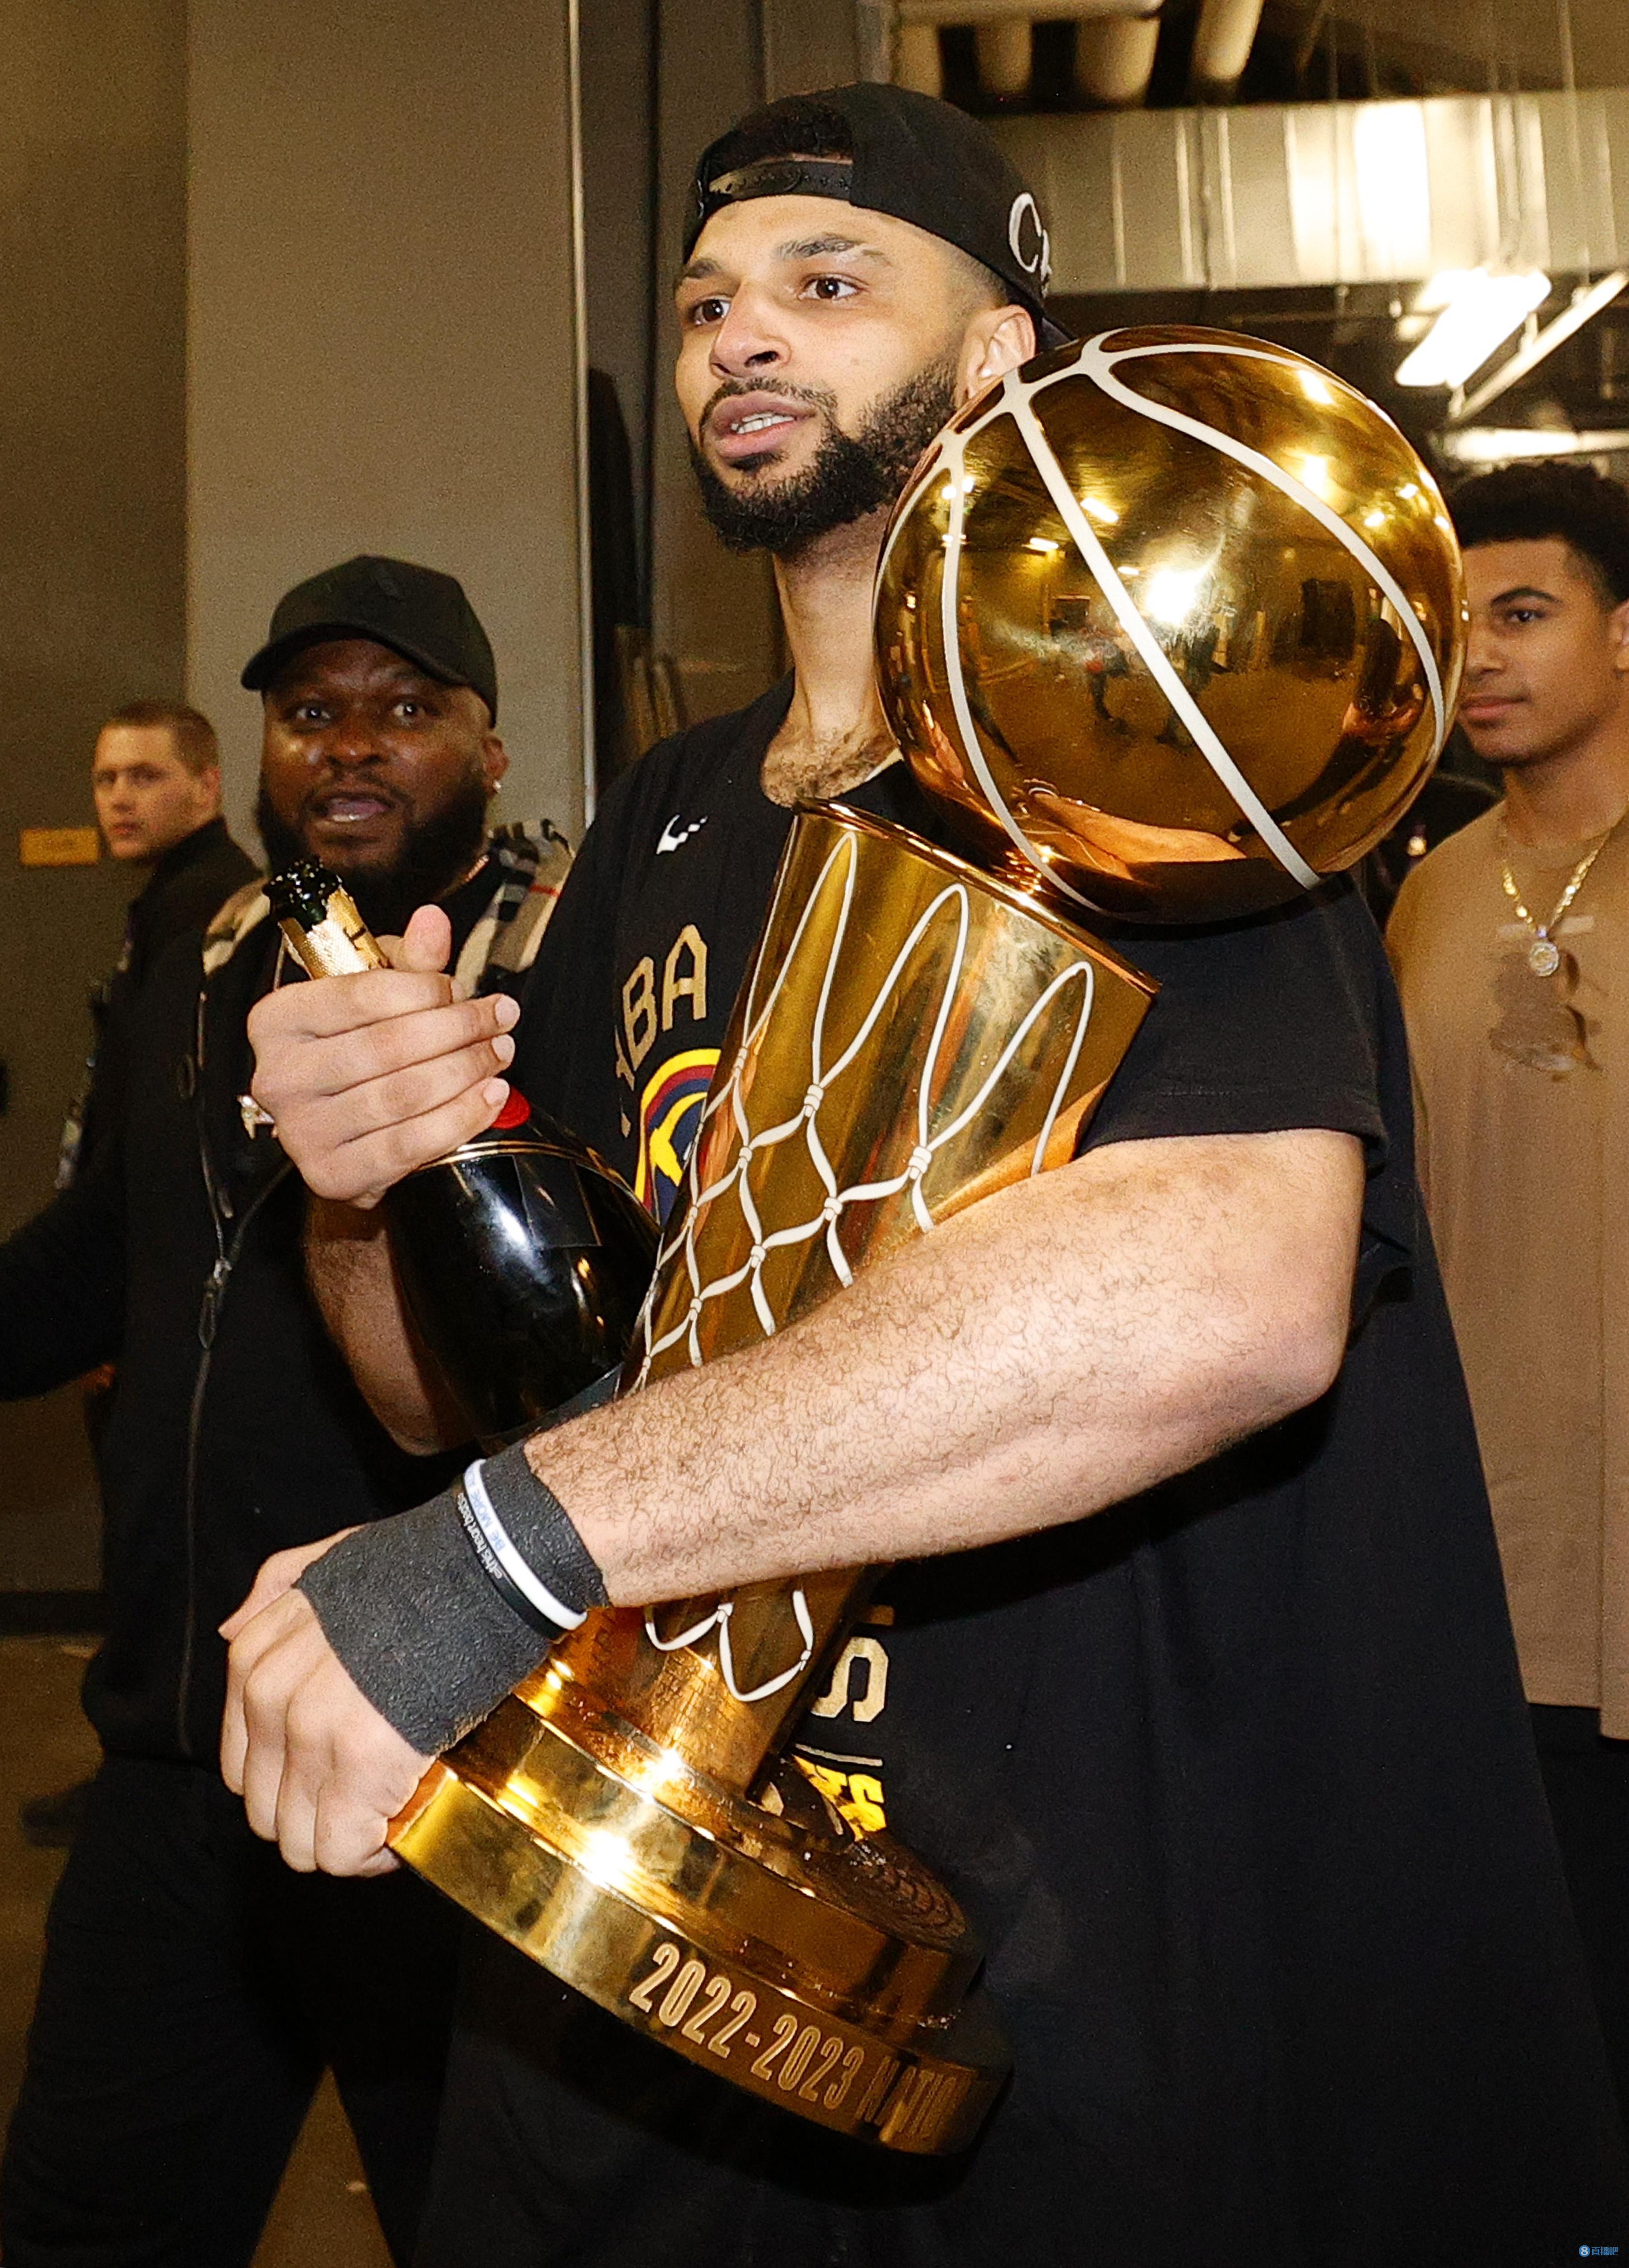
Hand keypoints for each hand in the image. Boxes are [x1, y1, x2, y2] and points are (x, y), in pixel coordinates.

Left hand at [221, 1536, 431, 1875]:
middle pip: (267, 1814)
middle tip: (371, 1803)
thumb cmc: (418, 1568)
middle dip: (318, 1820)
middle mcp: (271, 1700)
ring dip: (346, 1845)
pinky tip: (402, 1833)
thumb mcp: (325, 1559)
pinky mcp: (361, 1765)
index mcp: (255, 1659)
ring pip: (301, 1845)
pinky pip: (342, 1853)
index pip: (242, 1769)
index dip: (291, 1786)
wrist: (487, 1568)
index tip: (337, 1782)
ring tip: (391, 1818)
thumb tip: (230, 1630)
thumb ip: (269, 1590)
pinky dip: (372, 1858)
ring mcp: (312, 1735)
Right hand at [247, 904, 519, 1207]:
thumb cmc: (360, 1046)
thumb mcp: (379, 992)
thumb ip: (409, 960)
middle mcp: (278, 1076)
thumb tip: (433, 920)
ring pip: (402, 1096)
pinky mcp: (331, 1175)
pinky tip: (489, 1097)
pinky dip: (459, 1119)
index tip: (463, 989)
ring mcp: (301, 1132)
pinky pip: (408, 1147)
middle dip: (458, 1029)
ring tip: (499, 1053)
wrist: (345, 1125)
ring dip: (466, 1071)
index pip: (360, 995)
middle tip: (499, 1019)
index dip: (426, 990)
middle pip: (388, 1047)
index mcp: (277, 1020)